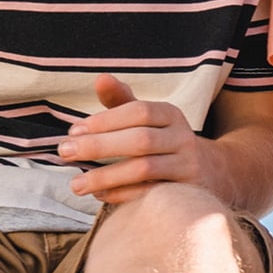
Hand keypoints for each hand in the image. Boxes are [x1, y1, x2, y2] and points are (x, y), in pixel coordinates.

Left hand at [58, 74, 218, 202]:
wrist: (207, 171)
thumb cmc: (162, 140)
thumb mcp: (146, 118)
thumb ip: (121, 100)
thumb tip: (100, 78)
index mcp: (170, 114)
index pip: (139, 111)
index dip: (105, 120)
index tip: (73, 130)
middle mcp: (182, 137)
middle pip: (140, 140)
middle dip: (99, 146)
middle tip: (65, 152)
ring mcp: (186, 166)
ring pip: (144, 169)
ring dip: (106, 176)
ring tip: (75, 185)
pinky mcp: (184, 191)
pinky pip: (149, 193)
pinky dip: (121, 194)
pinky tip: (99, 194)